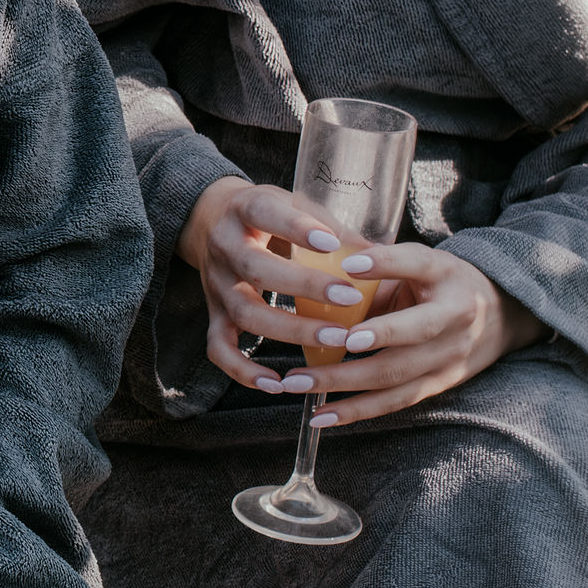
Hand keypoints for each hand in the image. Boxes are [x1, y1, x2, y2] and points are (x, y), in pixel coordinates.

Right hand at [178, 176, 378, 398]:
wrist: (210, 222)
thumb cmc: (267, 216)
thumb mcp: (294, 204)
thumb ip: (330, 226)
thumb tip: (378, 254)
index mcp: (246, 209)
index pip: (265, 213)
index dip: (296, 230)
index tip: (331, 245)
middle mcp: (225, 247)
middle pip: (256, 268)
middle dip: (305, 287)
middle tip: (349, 298)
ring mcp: (217, 285)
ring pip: (245, 313)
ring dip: (291, 331)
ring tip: (334, 341)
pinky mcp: (214, 314)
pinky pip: (220, 348)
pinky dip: (244, 370)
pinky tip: (276, 383)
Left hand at [292, 240, 537, 430]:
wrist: (503, 316)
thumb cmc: (443, 284)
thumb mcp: (422, 263)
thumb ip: (379, 265)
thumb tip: (318, 256)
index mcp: (446, 273)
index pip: (417, 263)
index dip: (385, 263)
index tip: (349, 265)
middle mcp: (454, 316)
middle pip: (410, 332)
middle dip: (365, 340)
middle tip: (321, 340)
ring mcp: (448, 356)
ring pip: (396, 375)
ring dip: (344, 382)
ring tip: (299, 382)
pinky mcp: (438, 385)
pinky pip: (395, 402)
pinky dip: (356, 411)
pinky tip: (321, 415)